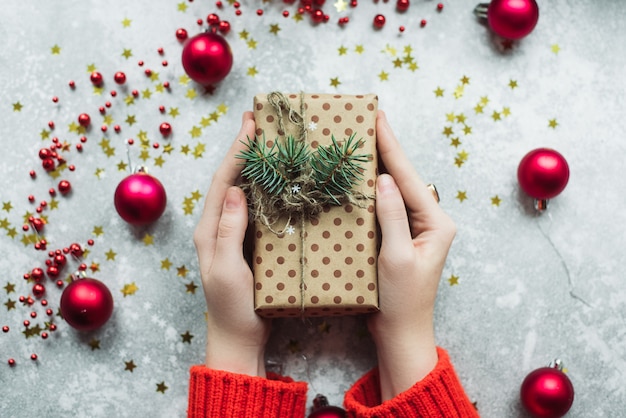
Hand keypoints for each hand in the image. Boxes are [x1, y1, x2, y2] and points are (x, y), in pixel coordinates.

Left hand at [193, 112, 270, 376]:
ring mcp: (232, 235)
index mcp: (208, 230)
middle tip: (260, 123)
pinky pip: (255, 209)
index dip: (236, 152)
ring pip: (243, 192)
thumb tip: (236, 189)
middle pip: (230, 180)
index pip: (222, 182)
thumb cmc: (231, 309)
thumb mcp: (228, 270)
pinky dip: (266, 190)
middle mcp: (217, 227)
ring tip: (270, 143)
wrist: (238, 339)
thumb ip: (229, 230)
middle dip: (244, 151)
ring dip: (255, 166)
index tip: (251, 125)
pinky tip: (280, 182)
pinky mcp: (248, 244)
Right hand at [369, 111, 456, 400]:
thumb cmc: (402, 301)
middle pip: (402, 178)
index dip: (391, 147)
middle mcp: (429, 220)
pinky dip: (371, 190)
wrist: (400, 333)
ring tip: (360, 140)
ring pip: (393, 190)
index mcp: (436, 223)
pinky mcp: (399, 236)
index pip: (408, 178)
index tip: (378, 118)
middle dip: (385, 149)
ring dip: (377, 166)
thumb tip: (384, 179)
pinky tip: (358, 176)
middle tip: (367, 120)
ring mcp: (414, 228)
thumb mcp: (397, 258)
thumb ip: (392, 217)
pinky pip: (385, 206)